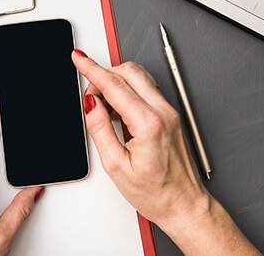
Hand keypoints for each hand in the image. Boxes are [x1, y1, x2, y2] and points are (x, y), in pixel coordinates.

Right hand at [71, 51, 207, 227]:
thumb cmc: (156, 193)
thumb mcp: (116, 166)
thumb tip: (90, 104)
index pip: (114, 85)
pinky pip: (146, 90)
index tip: (78, 58)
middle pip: (128, 72)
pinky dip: (129, 91)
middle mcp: (163, 113)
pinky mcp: (170, 115)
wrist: (184, 205)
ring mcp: (169, 112)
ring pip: (139, 77)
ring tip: (105, 108)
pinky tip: (120, 111)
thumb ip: (100, 129)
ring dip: (117, 82)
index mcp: (148, 124)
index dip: (91, 69)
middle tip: (90, 95)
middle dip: (104, 75)